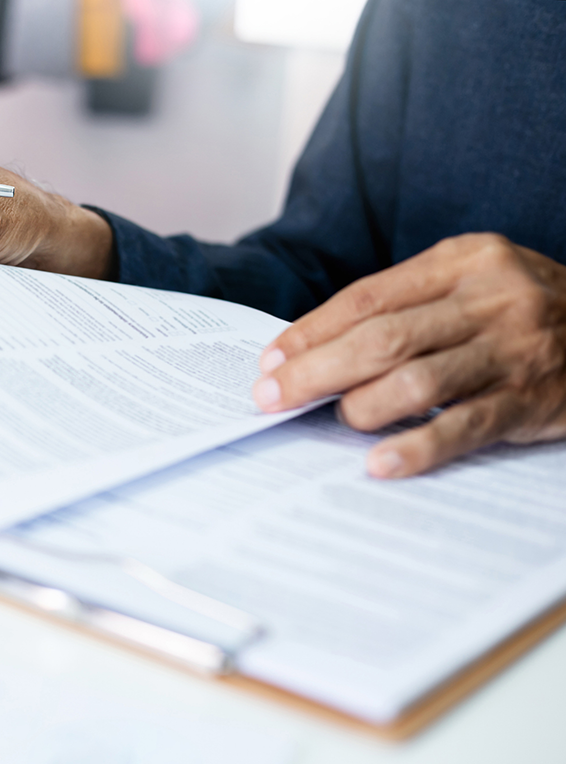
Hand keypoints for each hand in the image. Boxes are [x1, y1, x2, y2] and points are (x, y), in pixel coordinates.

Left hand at [251, 233, 565, 477]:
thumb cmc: (526, 311)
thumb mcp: (474, 283)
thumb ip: (408, 306)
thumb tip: (315, 349)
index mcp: (463, 260)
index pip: (368, 296)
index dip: (311, 330)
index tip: (270, 360)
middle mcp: (489, 298)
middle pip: (382, 337)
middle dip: (316, 370)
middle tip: (271, 396)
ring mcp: (514, 349)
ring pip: (417, 379)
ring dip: (361, 405)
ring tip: (333, 421)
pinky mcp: (532, 399)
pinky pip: (464, 426)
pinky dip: (417, 446)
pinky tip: (380, 464)